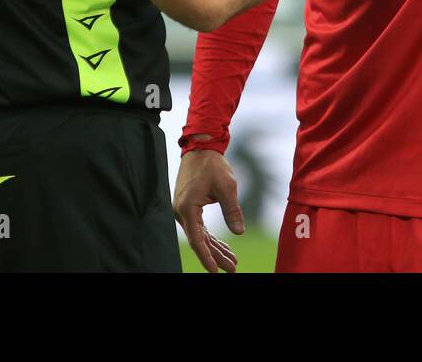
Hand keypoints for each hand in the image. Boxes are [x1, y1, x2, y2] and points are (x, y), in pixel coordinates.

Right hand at [173, 147, 241, 272]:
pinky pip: (200, 228)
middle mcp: (181, 212)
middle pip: (199, 241)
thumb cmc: (213, 165)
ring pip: (200, 236)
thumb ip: (232, 210)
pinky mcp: (189, 208)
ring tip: (232, 261)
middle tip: (233, 268)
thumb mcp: (227, 186)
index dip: (207, 257)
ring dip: (215, 248)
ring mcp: (184, 211)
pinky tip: (223, 247)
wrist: (200, 149)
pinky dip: (212, 238)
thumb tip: (239, 232)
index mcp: (188, 208)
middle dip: (216, 256)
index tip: (217, 271)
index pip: (197, 240)